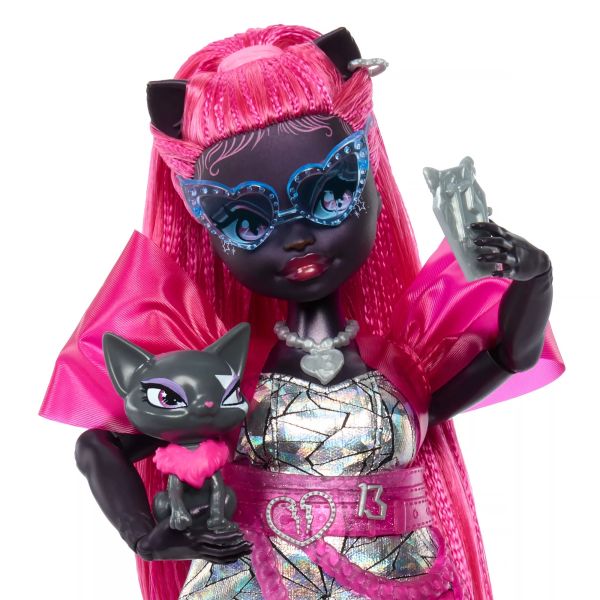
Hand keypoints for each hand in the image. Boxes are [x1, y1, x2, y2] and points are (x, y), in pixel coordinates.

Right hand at [136, 518, 251, 562]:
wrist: (152, 547)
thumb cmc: (163, 531)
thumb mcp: (177, 520)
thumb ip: (194, 513)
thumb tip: (209, 505)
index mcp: (194, 537)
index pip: (215, 539)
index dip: (228, 537)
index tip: (240, 533)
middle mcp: (198, 547)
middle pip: (221, 550)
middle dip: (236, 548)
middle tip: (249, 545)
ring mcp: (197, 553)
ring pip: (219, 557)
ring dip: (234, 554)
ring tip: (246, 551)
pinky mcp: (196, 556)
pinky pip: (213, 559)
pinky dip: (225, 559)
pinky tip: (233, 557)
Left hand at [470, 221, 549, 280]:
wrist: (538, 262)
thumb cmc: (520, 247)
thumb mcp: (511, 237)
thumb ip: (498, 230)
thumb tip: (487, 217)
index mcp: (508, 237)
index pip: (496, 229)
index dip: (484, 226)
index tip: (472, 225)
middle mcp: (511, 246)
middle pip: (499, 241)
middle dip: (488, 240)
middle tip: (475, 241)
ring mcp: (514, 258)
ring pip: (502, 257)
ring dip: (491, 257)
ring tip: (479, 258)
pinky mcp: (515, 270)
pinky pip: (507, 272)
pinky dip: (500, 272)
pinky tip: (492, 274)